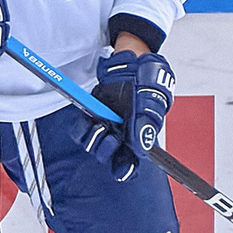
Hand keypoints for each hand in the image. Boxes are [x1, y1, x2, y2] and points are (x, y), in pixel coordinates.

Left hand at [82, 46, 173, 181]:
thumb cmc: (146, 78)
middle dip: (108, 150)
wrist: (129, 59)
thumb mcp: (150, 97)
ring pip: (95, 144)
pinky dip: (83, 128)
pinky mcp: (93, 115)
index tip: (121, 173)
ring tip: (101, 127)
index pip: (132, 159)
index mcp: (140, 133)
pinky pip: (82, 130)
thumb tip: (142, 147)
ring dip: (95, 140)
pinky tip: (90, 120)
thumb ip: (146, 122)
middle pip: (111, 155)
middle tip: (111, 138)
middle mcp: (123, 132)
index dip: (126, 169)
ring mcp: (107, 124)